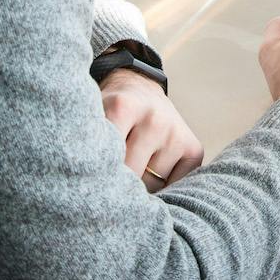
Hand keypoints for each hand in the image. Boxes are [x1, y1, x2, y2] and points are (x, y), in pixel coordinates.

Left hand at [99, 68, 203, 191]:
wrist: (139, 88)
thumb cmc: (108, 112)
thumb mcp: (93, 117)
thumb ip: (88, 146)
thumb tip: (85, 191)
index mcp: (123, 107)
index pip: (108, 158)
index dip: (97, 177)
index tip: (92, 187)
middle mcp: (154, 119)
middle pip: (130, 176)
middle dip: (118, 185)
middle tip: (108, 184)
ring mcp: (176, 134)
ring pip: (150, 185)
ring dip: (139, 186)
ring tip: (132, 167)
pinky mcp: (194, 149)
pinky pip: (173, 187)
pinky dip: (161, 188)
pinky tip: (152, 170)